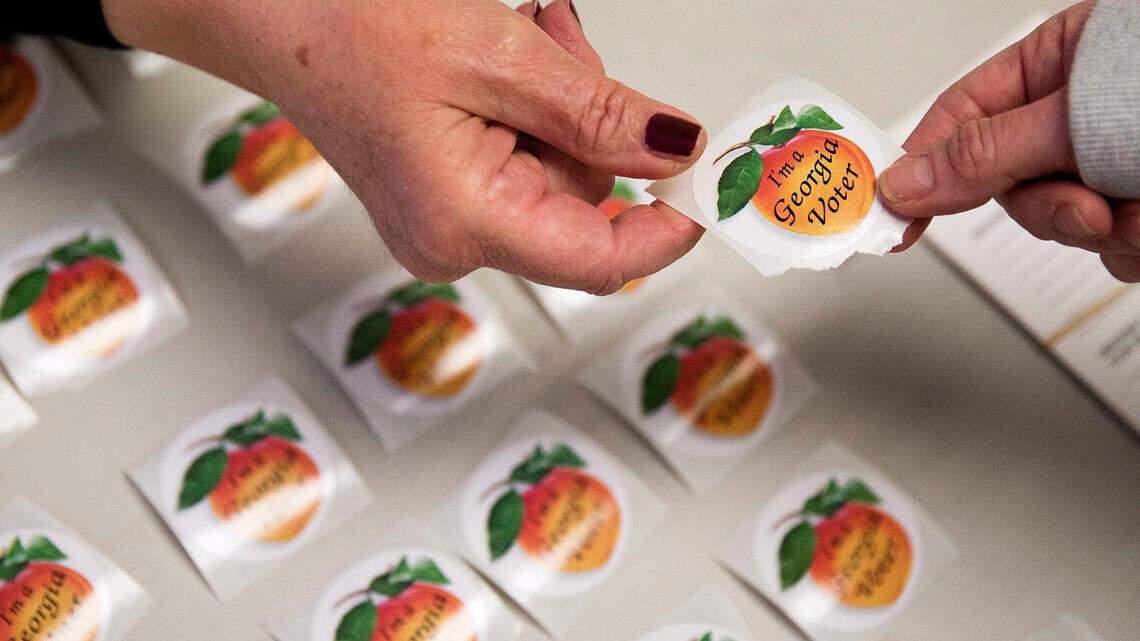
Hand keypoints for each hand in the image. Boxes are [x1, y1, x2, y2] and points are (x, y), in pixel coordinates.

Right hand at [102, 0, 706, 293]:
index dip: (666, 229)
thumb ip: (599, 115)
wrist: (272, 11)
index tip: (710, 188)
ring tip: (519, 39)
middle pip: (582, 205)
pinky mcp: (445, 197)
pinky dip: (534, 111)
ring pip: (559, 177)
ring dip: (561, 105)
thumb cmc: (349, 29)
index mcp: (463, 222)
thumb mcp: (499, 58)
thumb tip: (675, 150)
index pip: (599, 259)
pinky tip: (504, 63)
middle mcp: (452, 242)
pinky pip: (525, 164)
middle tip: (560, 47)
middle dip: (594, 126)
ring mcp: (446, 223)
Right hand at [881, 2, 1139, 281]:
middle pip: (1012, 185)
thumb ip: (988, 153)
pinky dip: (1132, 244)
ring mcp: (1115, 160)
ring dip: (1099, 230)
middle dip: (1049, 208)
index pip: (963, 116)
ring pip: (1061, 221)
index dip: (925, 167)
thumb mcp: (1081, 113)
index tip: (893, 214)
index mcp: (1058, 63)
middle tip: (1085, 208)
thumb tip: (905, 182)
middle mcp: (1082, 112)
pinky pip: (1110, 245)